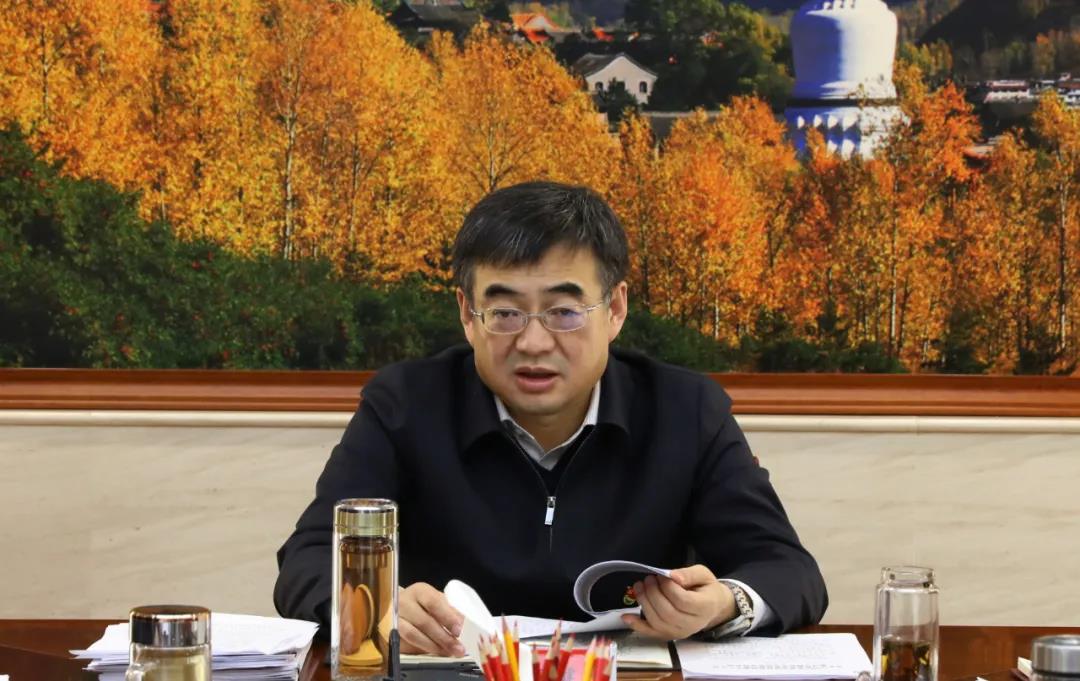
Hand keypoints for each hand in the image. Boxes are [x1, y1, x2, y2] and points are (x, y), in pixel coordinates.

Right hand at [399, 582, 466, 656]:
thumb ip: (450, 610)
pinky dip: (421, 651)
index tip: (458, 629)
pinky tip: (434, 654)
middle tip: (458, 648)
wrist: (399, 608)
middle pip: (424, 621)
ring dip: (433, 646)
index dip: (447, 616)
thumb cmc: (423, 604)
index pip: (433, 602)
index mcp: (419, 591)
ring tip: (448, 652)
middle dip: (443, 637)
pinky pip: (405, 645)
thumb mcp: (437, 600)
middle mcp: (403, 603)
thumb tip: (465, 624)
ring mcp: (393, 619)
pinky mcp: (389, 635)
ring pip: (413, 635)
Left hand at [620, 564, 736, 640]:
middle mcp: (692, 624)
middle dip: (653, 593)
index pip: (682, 600)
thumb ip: (689, 574)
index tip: (662, 576)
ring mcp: (680, 632)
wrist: (711, 607)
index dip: (668, 587)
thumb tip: (672, 576)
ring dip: (644, 603)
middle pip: (667, 612)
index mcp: (705, 607)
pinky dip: (637, 625)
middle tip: (648, 579)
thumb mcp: (703, 575)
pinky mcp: (669, 635)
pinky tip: (626, 616)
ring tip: (640, 587)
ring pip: (657, 622)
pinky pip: (651, 633)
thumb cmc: (706, 588)